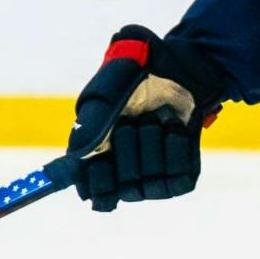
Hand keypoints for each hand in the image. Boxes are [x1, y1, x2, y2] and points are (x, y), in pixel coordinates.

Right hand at [68, 26, 226, 211]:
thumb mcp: (112, 86)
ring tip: (158, 121)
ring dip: (154, 150)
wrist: (182, 67)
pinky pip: (177, 182)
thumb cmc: (140, 74)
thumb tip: (78, 154)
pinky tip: (175, 131)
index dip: (97, 185)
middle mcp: (123, 170)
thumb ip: (92, 119)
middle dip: (129, 151)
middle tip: (135, 122)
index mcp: (97, 153)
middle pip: (121, 188)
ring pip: (148, 187)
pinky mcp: (179, 175)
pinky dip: (177, 154)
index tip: (102, 163)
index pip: (93, 191)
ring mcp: (152, 174)